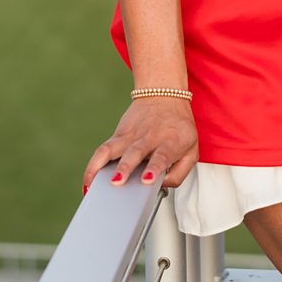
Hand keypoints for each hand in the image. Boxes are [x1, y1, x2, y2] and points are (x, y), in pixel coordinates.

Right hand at [83, 96, 198, 194]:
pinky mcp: (118, 134)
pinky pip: (103, 149)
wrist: (164, 95)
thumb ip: (180, 172)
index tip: (147, 180)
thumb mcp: (192, 150)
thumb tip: (161, 186)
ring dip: (101, 165)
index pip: (162, 156)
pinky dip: (94, 164)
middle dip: (124, 168)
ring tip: (92, 182)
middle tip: (116, 181)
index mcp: (171, 142)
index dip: (154, 168)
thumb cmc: (178, 127)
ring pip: (112, 149)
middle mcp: (149, 137)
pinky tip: (88, 178)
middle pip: (134, 153)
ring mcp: (131, 135)